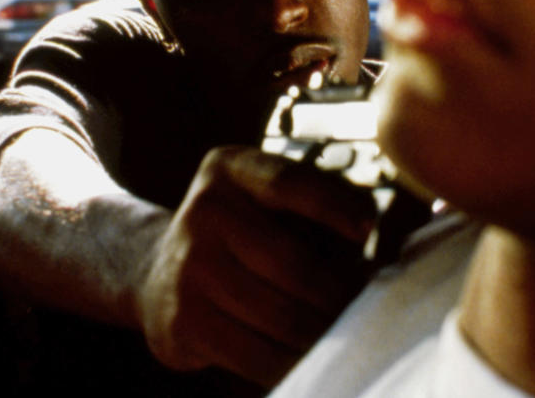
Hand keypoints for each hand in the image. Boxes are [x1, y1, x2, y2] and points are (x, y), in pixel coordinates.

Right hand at [136, 145, 376, 385]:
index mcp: (231, 169)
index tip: (366, 227)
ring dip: (324, 333)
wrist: (164, 272)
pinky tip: (312, 360)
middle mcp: (204, 210)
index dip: (333, 204)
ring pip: (281, 316)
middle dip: (340, 294)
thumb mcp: (276, 200)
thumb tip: (370, 234)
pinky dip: (294, 364)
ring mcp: (188, 267)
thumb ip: (325, 204)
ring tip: (347, 334)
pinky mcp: (182, 321)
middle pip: (294, 263)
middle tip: (365, 307)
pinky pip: (256, 355)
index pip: (287, 183)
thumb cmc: (251, 234)